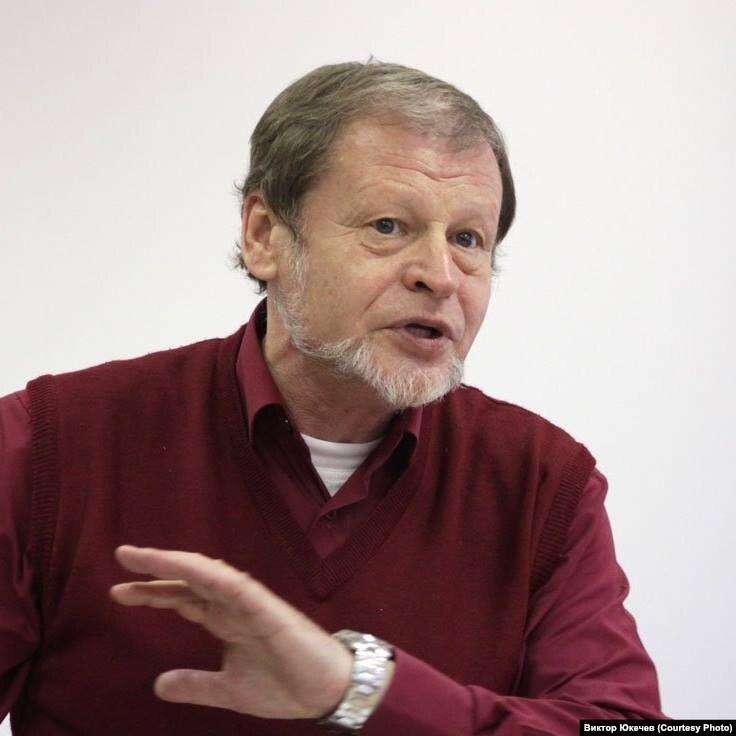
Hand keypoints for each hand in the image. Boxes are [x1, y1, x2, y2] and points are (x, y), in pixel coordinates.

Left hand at [109, 545, 351, 719]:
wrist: (325, 694)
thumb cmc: (285, 685)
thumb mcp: (227, 689)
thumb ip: (195, 684)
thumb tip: (158, 684)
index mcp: (226, 620)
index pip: (183, 598)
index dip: (153, 593)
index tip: (118, 592)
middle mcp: (234, 604)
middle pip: (189, 580)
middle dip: (155, 569)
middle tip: (122, 556)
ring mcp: (249, 602)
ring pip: (207, 573)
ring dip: (175, 562)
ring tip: (142, 556)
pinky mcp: (265, 606)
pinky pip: (233, 585)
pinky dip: (208, 574)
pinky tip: (185, 567)